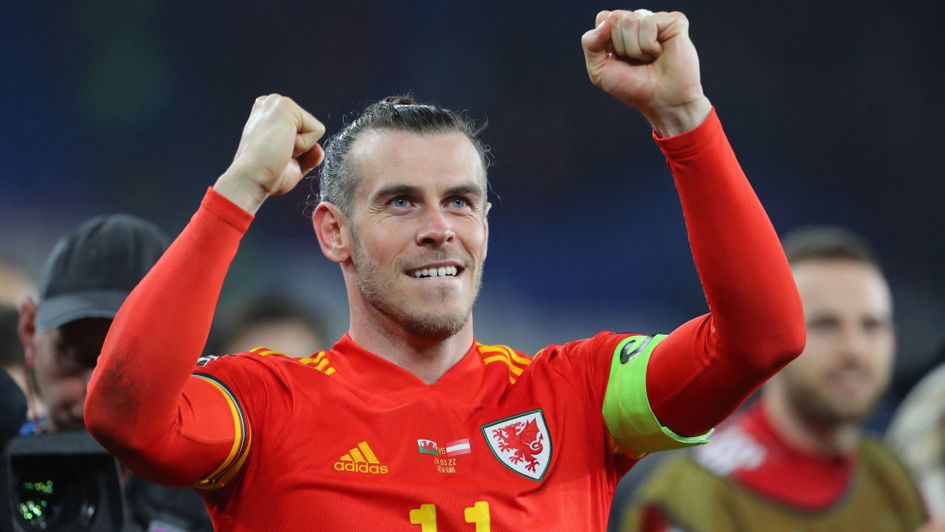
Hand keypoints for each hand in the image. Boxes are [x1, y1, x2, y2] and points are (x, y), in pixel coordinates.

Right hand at [214, 94, 325, 213]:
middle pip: (310, 128)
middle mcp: (271, 104)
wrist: (251, 178)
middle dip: (300, 147)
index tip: (275, 155)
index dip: (296, 149)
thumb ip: (307, 155)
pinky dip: (304, 145)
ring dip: (302, 147)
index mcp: (268, 115)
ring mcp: (277, 102)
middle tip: (278, 154)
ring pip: (313, 129)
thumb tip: (318, 150)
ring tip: (279, 150)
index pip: (303, 130)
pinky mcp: (287, 106)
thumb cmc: (263, 175)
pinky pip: (317, 130)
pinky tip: (283, 146)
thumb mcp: (291, 164)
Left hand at [581, 9, 710, 135]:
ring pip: (631, 21)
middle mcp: (638, 21)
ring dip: (636, 49)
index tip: (618, 59)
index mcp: (619, 30)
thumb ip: (590, 43)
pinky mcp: (674, 21)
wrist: (662, 101)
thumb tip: (606, 21)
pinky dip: (649, 45)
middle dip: (622, 47)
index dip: (606, 41)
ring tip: (649, 59)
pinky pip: (649, 23)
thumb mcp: (599, 71)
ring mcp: (656, 20)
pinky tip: (659, 53)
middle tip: (637, 62)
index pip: (603, 18)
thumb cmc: (634, 87)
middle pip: (615, 18)